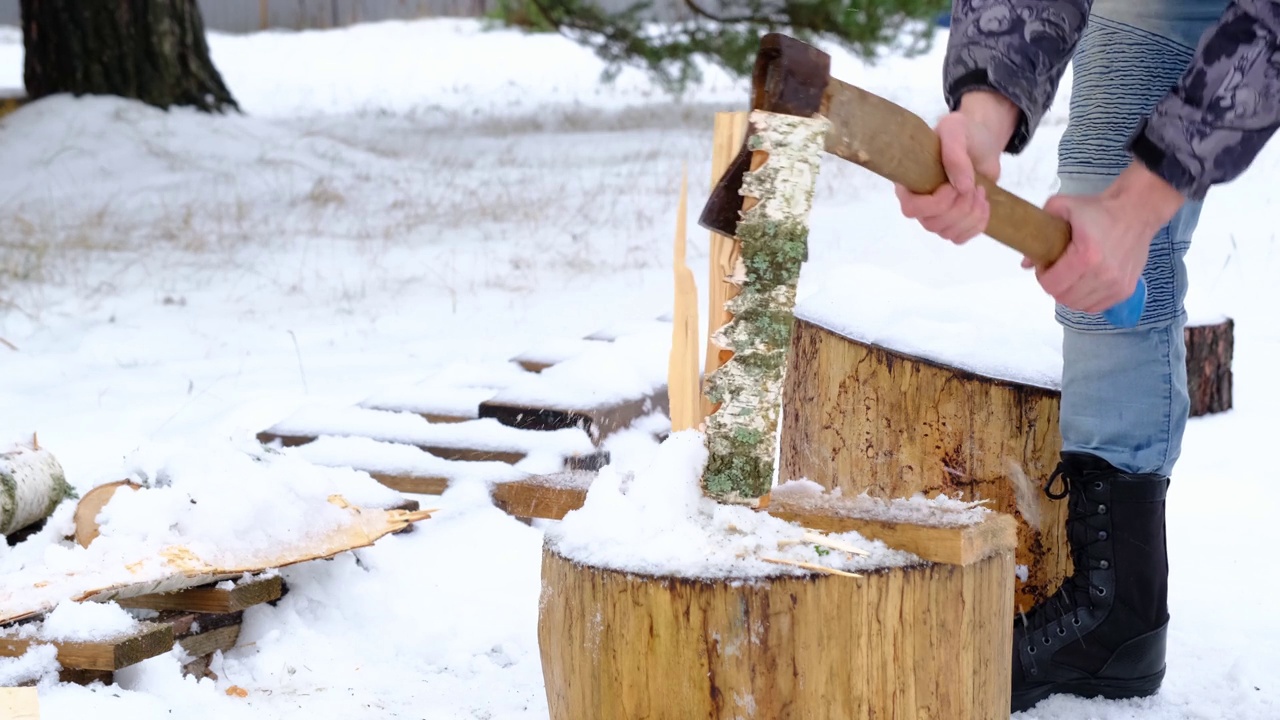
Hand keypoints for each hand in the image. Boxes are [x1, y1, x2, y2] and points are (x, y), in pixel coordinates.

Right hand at [895, 91, 1017, 243]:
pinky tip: (983, 203)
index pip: (911, 208)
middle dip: (960, 206)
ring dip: (971, 214)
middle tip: (974, 185)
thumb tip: (961, 186)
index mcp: (910, 181)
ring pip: (948, 233)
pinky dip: (977, 224)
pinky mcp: (954, 222)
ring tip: (980, 190)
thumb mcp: (956, 129)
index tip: (953, 187)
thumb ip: (954, 153)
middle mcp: (918, 202)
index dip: (935, 204)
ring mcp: (935, 215)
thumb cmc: (963, 132)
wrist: (982, 141)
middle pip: (932, 224)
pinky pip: (960, 237)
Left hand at [1026, 162, 1185, 312]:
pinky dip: (1086, 299)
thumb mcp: (1063, 206)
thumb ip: (1039, 229)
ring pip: (1079, 305)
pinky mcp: (1126, 290)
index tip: (1045, 265)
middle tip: (1056, 270)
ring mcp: (1116, 285)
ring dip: (1069, 294)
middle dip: (1054, 285)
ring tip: (1071, 276)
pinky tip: (1085, 283)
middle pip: (1063, 297)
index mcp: (1086, 256)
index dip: (1042, 277)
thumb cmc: (1099, 209)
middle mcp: (1103, 274)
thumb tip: (1025, 263)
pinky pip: (1096, 307)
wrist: (1137, 211)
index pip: (1052, 285)